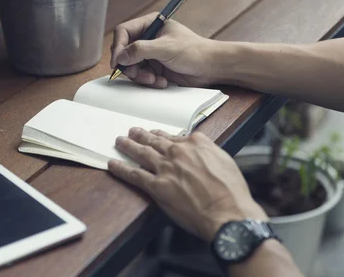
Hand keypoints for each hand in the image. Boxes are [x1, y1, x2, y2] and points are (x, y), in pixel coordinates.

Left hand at [108, 128, 267, 241]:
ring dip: (128, 146)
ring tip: (120, 141)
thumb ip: (209, 152)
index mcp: (197, 143)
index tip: (156, 134)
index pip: (175, 137)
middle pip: (155, 141)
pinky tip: (113, 164)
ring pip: (141, 153)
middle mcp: (179, 152)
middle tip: (133, 131)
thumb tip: (201, 153)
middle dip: (142, 135)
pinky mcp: (157, 186)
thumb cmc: (231, 192)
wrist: (228, 213)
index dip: (162, 136)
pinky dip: (121, 168)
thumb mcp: (225, 161)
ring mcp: (166, 168)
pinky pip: (134, 174)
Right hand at [110, 13, 216, 87]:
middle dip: (130, 65)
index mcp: (151, 24)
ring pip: (131, 66)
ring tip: (153, 79)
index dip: (118, 47)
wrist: (211, 67)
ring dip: (140, 76)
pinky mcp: (155, 68)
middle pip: (124, 51)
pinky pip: (142, 76)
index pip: (124, 32)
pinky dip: (149, 81)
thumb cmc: (194, 51)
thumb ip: (141, 50)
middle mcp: (148, 38)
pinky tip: (162, 82)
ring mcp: (151, 54)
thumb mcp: (166, 48)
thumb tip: (121, 56)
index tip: (117, 62)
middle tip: (136, 74)